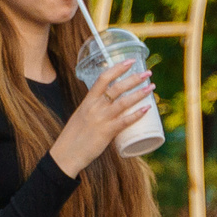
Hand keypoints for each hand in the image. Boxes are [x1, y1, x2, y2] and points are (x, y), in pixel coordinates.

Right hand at [46, 62, 157, 177]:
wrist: (65, 155)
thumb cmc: (73, 137)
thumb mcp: (81, 117)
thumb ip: (94, 110)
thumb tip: (109, 108)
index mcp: (87, 101)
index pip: (103, 79)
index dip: (118, 68)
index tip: (130, 61)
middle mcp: (95, 107)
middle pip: (117, 88)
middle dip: (134, 78)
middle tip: (148, 73)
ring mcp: (101, 119)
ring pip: (124, 102)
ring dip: (140, 93)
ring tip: (151, 88)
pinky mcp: (107, 132)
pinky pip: (125, 121)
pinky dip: (137, 114)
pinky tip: (147, 109)